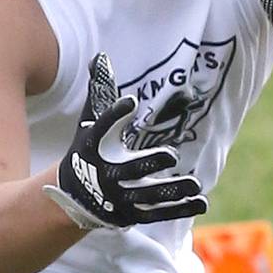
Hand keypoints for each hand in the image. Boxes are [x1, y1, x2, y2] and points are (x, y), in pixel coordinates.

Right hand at [43, 53, 207, 229]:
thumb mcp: (89, 122)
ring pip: (147, 196)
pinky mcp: (129, 215)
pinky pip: (156, 213)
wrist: (72, 195)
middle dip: (150, 162)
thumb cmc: (88, 150)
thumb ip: (99, 92)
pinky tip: (201, 201)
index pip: (102, 128)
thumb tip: (100, 57)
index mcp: (93, 147)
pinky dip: (179, 208)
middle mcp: (104, 174)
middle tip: (171, 155)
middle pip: (129, 169)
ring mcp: (117, 198)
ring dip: (172, 191)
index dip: (115, 114)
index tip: (131, 101)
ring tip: (194, 184)